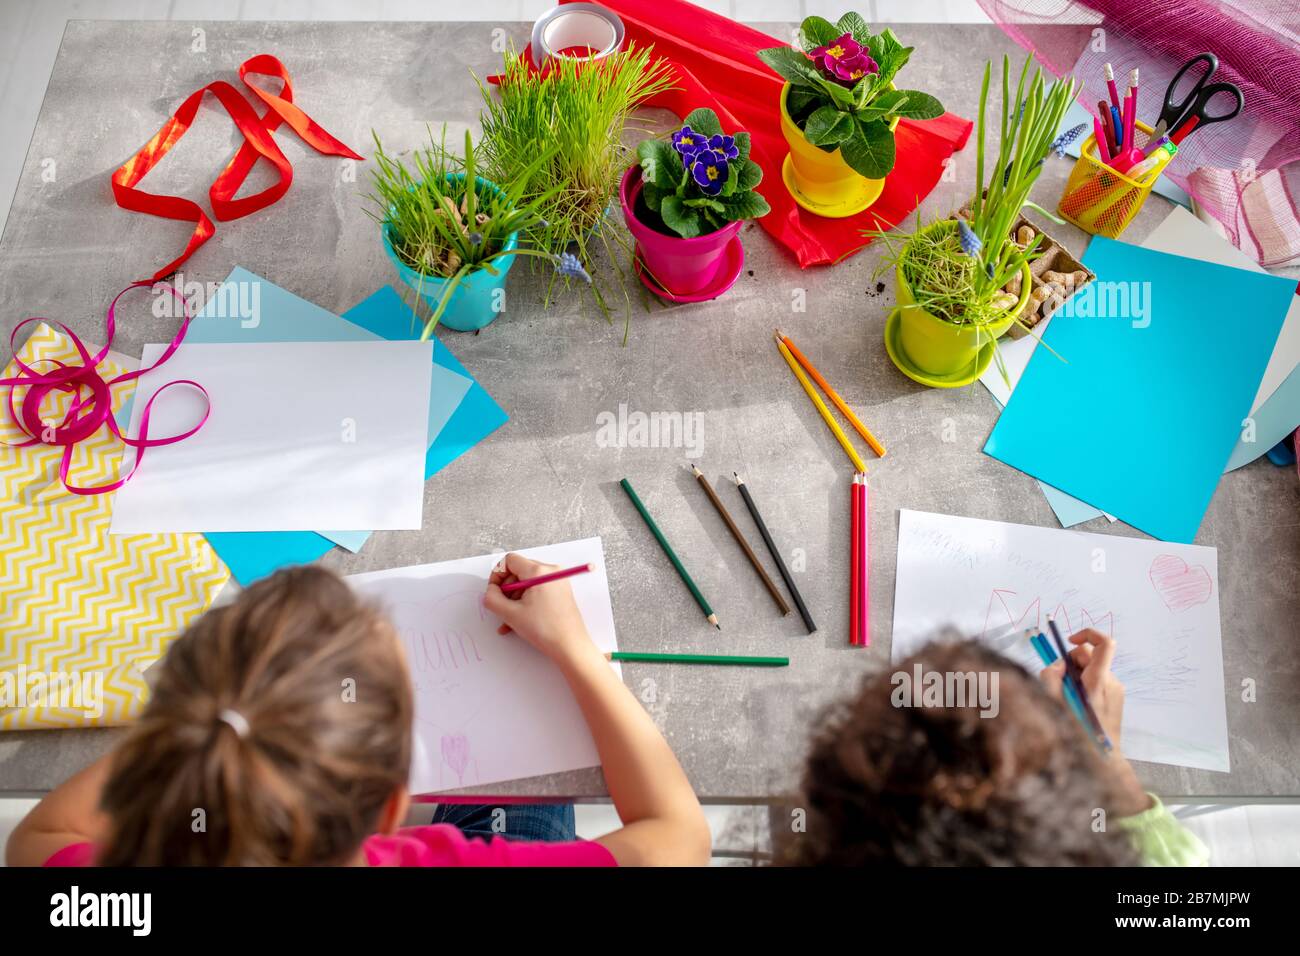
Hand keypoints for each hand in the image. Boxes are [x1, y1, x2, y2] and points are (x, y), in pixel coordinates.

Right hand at [483, 553, 594, 665]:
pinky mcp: (560, 591)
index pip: (510, 561)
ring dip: (514, 600)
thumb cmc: (545, 629)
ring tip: (510, 620)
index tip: (494, 591)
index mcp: (539, 571)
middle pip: (518, 572)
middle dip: (506, 591)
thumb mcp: (510, 613)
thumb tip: (490, 591)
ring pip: (527, 584)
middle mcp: (551, 571)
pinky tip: (518, 621)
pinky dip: (526, 603)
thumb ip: (492, 598)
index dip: (497, 575)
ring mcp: (557, 581)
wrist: (570, 646)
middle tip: (502, 608)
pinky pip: (537, 591)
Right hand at [1039, 628, 1123, 744]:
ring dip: (1076, 675)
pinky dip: (1084, 685)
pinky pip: (1096, 681)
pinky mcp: (1116, 698)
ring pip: (1091, 669)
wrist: (1103, 759)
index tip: (1068, 642)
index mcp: (1098, 681)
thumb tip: (1057, 664)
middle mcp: (1111, 682)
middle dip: (1071, 660)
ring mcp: (1115, 690)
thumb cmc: (1078, 734)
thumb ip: (1051, 677)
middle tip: (1059, 679)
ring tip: (1068, 698)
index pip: (1103, 643)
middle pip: (1090, 654)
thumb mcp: (1056, 704)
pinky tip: (1078, 704)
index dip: (1086, 634)